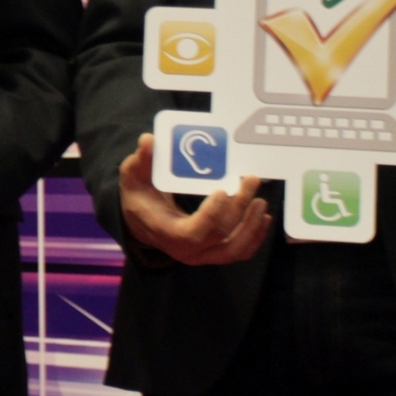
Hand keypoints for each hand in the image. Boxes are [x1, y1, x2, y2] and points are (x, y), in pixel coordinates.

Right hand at [119, 133, 270, 264]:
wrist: (141, 221)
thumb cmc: (139, 196)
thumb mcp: (134, 176)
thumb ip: (142, 159)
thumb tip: (149, 139)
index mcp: (165, 231)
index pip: (193, 232)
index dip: (211, 215)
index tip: (222, 190)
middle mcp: (185, 250)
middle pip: (220, 236)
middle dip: (239, 209)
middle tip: (250, 181)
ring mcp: (202, 255)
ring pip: (235, 249)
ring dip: (252, 226)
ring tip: (260, 201)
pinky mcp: (214, 254)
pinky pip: (239, 251)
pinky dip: (254, 236)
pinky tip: (262, 217)